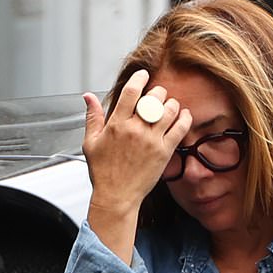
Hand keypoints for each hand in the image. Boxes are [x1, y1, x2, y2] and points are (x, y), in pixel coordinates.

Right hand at [83, 71, 191, 213]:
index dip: (139, 78)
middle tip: (158, 95)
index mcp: (116, 124)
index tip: (144, 75)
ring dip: (172, 104)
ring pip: (169, 110)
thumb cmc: (103, 173)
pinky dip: (184, 118)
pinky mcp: (163, 153)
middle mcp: (135, 130)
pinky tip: (183, 115)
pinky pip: (179, 129)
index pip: (131, 91)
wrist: (116, 197)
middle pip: (154, 98)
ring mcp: (151, 141)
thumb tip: (88, 97)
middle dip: (158, 92)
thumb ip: (92, 117)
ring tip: (170, 106)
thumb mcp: (90, 143)